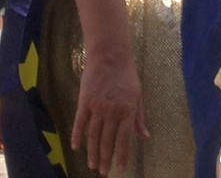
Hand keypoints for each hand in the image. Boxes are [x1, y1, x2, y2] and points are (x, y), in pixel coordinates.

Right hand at [72, 49, 147, 175]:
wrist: (110, 55)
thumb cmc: (127, 75)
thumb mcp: (138, 96)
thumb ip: (139, 118)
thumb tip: (144, 137)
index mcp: (127, 112)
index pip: (124, 140)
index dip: (122, 156)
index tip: (120, 170)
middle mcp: (112, 112)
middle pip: (107, 141)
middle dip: (106, 159)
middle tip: (103, 172)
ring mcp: (97, 107)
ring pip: (93, 136)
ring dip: (92, 152)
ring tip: (92, 165)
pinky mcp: (84, 101)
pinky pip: (79, 122)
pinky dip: (77, 136)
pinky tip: (76, 147)